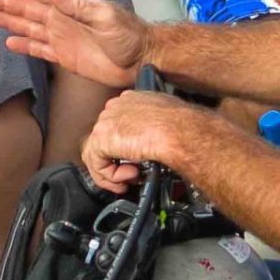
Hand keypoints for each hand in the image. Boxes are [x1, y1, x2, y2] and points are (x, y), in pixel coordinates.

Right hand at [0, 0, 148, 88]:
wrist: (141, 60)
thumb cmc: (128, 35)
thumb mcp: (104, 15)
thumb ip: (76, 6)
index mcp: (70, 5)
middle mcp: (61, 19)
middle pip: (27, 8)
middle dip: (6, 2)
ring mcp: (61, 38)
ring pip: (28, 27)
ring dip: (9, 21)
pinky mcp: (64, 57)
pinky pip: (38, 49)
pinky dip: (23, 45)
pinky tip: (9, 41)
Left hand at [81, 90, 209, 192]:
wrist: (179, 132)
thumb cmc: (182, 127)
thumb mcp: (167, 124)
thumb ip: (153, 129)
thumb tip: (150, 143)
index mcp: (131, 100)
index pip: (116, 126)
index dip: (124, 148)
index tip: (135, 160)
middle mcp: (115, 107)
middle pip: (104, 140)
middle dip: (116, 162)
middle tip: (133, 174)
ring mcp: (106, 121)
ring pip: (97, 154)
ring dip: (113, 173)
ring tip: (131, 178)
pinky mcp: (101, 138)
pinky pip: (97, 164)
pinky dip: (111, 177)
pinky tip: (130, 176)